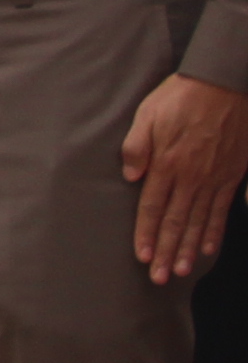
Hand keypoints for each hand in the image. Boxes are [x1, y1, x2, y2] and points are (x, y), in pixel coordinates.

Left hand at [125, 71, 247, 284]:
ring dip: (189, 248)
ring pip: (199, 221)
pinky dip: (214, 231)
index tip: (142, 257)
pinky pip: (222, 209)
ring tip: (182, 270)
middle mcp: (191, 177)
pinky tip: (208, 248)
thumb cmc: (181, 96)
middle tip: (160, 278)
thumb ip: (136, 146)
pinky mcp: (232, 175)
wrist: (226, 84)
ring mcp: (214, 178)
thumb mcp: (147, 114)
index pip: (152, 207)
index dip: (146, 233)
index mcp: (167, 163)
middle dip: (167, 251)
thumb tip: (130, 176)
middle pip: (175, 221)